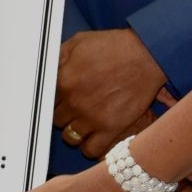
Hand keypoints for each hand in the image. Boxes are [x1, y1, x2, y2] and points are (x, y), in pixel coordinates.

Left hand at [55, 29, 167, 159]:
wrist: (146, 56)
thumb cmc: (114, 46)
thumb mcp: (80, 42)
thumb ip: (59, 56)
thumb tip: (48, 67)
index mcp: (64, 80)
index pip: (46, 99)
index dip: (54, 99)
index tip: (61, 98)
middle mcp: (74, 101)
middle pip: (56, 119)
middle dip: (64, 114)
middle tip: (75, 108)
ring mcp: (92, 117)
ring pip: (70, 137)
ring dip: (74, 131)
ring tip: (82, 124)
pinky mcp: (110, 128)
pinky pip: (91, 150)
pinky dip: (89, 147)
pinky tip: (92, 137)